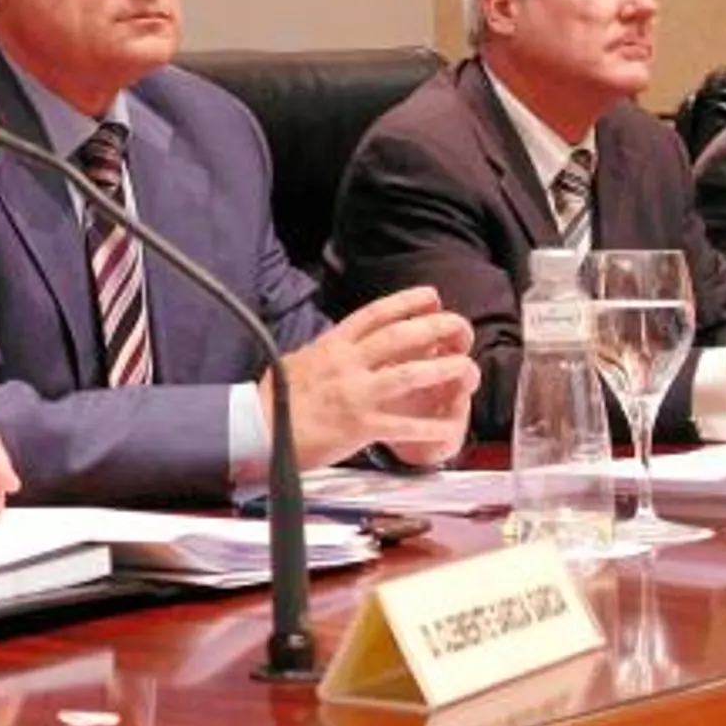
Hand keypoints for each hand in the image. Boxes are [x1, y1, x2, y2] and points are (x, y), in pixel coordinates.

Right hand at [258, 286, 478, 470]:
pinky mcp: (360, 426)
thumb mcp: (299, 361)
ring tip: (466, 366)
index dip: (407, 301)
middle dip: (435, 327)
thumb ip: (327, 351)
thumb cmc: (276, 400)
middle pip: (399, 337)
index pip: (374, 314)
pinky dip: (431, 427)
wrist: (259, 430)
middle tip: (459, 326)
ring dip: (443, 370)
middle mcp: (346, 365)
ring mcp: (355, 395)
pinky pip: (404, 425)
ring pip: (409, 375)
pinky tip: (450, 427)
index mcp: (332, 346)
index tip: (432, 295)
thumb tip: (345, 343)